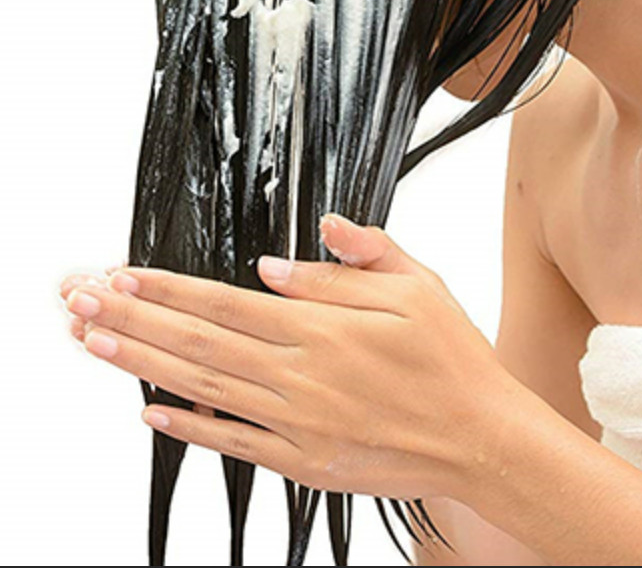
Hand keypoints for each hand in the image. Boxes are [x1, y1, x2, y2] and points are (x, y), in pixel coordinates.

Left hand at [59, 215, 521, 501]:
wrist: (482, 439)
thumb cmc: (454, 357)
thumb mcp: (419, 287)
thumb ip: (354, 263)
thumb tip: (280, 258)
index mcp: (324, 328)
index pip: (226, 301)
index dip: (168, 288)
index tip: (123, 274)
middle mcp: (300, 376)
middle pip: (199, 343)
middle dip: (133, 320)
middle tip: (80, 301)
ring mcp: (297, 424)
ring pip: (203, 388)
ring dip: (141, 366)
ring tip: (93, 343)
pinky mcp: (303, 462)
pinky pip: (232, 442)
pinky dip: (188, 425)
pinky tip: (151, 411)